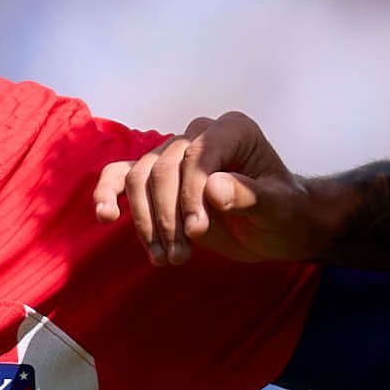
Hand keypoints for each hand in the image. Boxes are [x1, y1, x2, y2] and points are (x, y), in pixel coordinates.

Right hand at [93, 112, 320, 261]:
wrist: (276, 225)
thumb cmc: (283, 211)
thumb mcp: (277, 207)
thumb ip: (249, 195)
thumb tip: (213, 188)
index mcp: (232, 130)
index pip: (196, 156)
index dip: (190, 194)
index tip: (196, 232)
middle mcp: (199, 134)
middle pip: (162, 168)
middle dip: (167, 215)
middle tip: (181, 256)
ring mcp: (174, 153)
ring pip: (140, 177)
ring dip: (146, 222)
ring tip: (164, 259)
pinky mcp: (158, 177)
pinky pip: (122, 176)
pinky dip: (109, 193)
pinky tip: (106, 216)